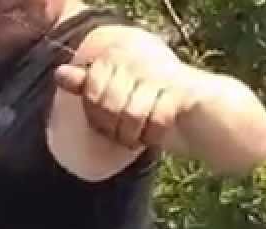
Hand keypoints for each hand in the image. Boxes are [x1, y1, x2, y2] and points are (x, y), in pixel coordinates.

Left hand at [53, 49, 203, 148]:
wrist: (207, 115)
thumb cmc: (157, 106)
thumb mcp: (119, 96)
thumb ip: (90, 84)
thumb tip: (58, 73)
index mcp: (119, 53)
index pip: (91, 92)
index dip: (97, 117)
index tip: (109, 126)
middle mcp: (138, 56)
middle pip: (109, 105)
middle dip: (115, 130)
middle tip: (126, 136)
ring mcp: (161, 71)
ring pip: (130, 115)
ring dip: (133, 136)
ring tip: (139, 138)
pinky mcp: (181, 90)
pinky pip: (155, 121)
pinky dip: (154, 137)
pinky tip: (157, 136)